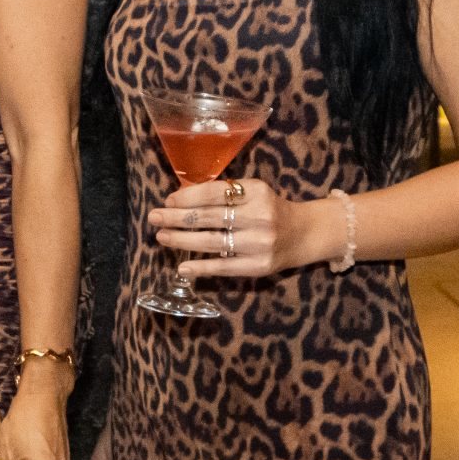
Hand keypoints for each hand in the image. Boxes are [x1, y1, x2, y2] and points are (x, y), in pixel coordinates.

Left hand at [150, 177, 342, 278]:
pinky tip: (182, 267)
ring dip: (182, 240)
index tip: (168, 200)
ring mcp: (259, 243)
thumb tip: (180, 199)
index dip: (188, 197)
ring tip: (161, 237)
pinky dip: (201, 267)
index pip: (214, 193)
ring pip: (212, 242)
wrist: (304, 234)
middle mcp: (259, 216)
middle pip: (209, 217)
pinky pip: (224, 267)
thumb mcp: (253, 192)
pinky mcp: (259, 266)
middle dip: (177, 217)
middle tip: (154, 217)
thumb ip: (224, 194)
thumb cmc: (269, 209)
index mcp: (256, 192)